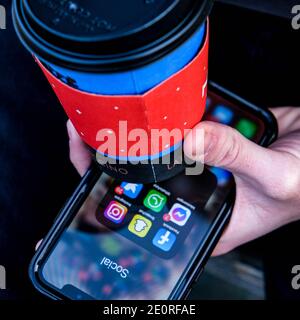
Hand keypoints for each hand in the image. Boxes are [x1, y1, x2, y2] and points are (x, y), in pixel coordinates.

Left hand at [67, 108, 299, 256]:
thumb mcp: (273, 176)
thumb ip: (232, 156)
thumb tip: (189, 139)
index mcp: (207, 220)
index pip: (152, 217)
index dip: (118, 200)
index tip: (91, 177)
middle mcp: (197, 196)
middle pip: (148, 180)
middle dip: (117, 160)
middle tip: (89, 137)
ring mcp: (201, 166)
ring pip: (160, 150)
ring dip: (140, 135)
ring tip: (107, 120)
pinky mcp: (207, 142)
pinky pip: (180, 128)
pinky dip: (168, 117)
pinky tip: (152, 110)